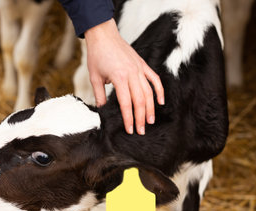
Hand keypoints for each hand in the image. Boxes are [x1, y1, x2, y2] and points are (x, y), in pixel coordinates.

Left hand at [84, 18, 164, 134]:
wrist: (104, 36)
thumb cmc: (97, 56)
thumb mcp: (94, 78)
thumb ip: (100, 96)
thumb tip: (102, 111)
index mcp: (119, 78)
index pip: (126, 104)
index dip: (129, 118)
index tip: (130, 129)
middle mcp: (132, 74)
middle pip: (140, 100)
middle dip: (141, 118)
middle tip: (141, 131)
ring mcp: (139, 69)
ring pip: (149, 92)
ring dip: (150, 108)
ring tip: (150, 121)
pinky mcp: (142, 65)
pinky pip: (154, 79)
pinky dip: (159, 91)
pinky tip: (160, 102)